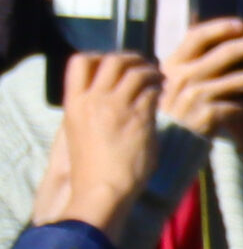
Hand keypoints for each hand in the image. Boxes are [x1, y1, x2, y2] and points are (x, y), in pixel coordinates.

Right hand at [35, 53, 161, 240]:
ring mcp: (117, 107)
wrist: (101, 192)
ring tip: (159, 79)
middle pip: (113, 59)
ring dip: (151, 71)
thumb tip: (115, 93)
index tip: (115, 65)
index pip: (79, 61)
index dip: (99, 56)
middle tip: (144, 67)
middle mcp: (94, 101)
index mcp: (74, 104)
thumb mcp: (79, 132)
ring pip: (137, 71)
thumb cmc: (91, 169)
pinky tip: (162, 94)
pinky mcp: (139, 117)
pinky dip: (159, 87)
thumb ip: (92, 109)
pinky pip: (152, 90)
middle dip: (132, 58)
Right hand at [159, 18, 242, 140]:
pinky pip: (241, 107)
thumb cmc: (174, 104)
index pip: (196, 37)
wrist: (162, 141)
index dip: (219, 28)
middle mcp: (183, 77)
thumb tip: (224, 28)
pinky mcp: (206, 118)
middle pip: (225, 55)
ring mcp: (195, 98)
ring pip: (238, 81)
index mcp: (175, 63)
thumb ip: (194, 57)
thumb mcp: (174, 78)